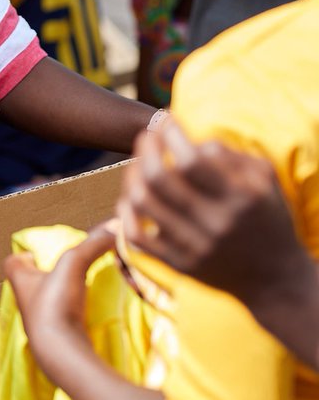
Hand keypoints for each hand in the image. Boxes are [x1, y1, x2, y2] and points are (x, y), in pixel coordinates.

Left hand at [4, 226, 115, 380]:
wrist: (62, 354)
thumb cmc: (56, 303)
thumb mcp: (74, 263)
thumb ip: (93, 244)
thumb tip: (113, 226)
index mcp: (21, 281)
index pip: (11, 263)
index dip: (20, 255)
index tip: (33, 251)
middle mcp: (26, 303)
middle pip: (29, 285)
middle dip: (43, 276)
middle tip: (61, 268)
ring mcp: (40, 326)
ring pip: (44, 305)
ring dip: (58, 297)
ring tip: (78, 288)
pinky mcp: (56, 342)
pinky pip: (60, 324)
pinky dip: (70, 317)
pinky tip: (85, 313)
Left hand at [118, 121, 302, 303]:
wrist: (275, 280)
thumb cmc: (268, 218)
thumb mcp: (265, 179)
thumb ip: (232, 154)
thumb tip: (194, 141)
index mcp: (238, 197)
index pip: (191, 160)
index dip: (171, 133)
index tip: (166, 118)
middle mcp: (214, 223)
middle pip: (159, 178)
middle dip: (146, 147)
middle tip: (147, 135)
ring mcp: (193, 247)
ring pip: (142, 202)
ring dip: (133, 173)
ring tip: (140, 162)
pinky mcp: (179, 265)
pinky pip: (136, 237)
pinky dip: (125, 212)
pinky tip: (132, 196)